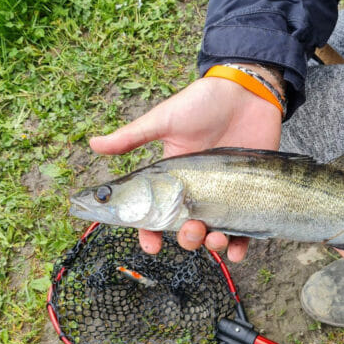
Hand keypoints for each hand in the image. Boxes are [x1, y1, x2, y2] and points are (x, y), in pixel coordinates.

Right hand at [90, 74, 281, 260]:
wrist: (246, 92)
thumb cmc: (202, 104)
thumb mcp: (164, 120)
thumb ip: (132, 136)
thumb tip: (94, 143)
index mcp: (173, 179)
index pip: (156, 214)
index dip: (150, 233)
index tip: (152, 245)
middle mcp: (197, 192)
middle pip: (186, 229)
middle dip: (186, 238)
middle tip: (191, 229)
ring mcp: (224, 195)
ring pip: (214, 234)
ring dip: (211, 244)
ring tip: (213, 237)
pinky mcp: (250, 195)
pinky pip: (244, 231)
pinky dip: (240, 246)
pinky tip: (236, 251)